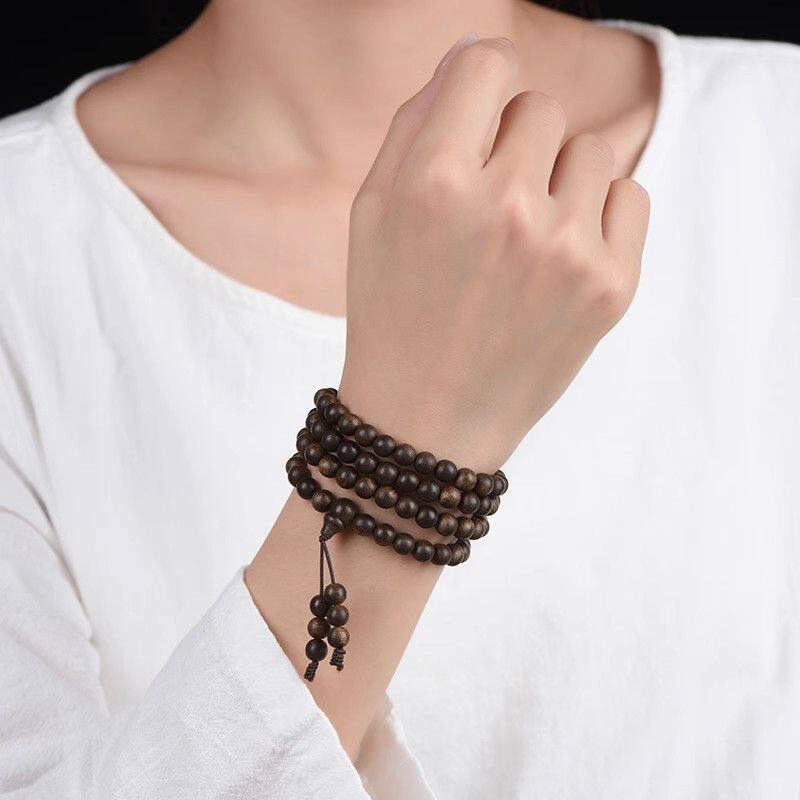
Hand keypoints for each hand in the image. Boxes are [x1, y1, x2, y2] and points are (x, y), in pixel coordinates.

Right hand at [340, 35, 648, 469]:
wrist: (427, 421)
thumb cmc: (392, 313)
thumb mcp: (371, 214)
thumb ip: (414, 123)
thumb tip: (470, 55)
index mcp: (435, 182)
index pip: (486, 64)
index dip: (480, 83)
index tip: (480, 113)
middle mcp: (507, 206)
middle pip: (540, 107)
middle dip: (514, 144)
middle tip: (491, 205)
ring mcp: (566, 248)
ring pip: (591, 149)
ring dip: (559, 179)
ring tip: (525, 237)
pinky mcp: (611, 285)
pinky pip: (631, 195)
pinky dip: (599, 213)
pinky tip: (560, 255)